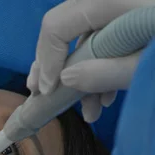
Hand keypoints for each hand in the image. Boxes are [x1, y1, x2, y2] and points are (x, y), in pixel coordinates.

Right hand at [27, 0, 148, 122]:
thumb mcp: (149, 64)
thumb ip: (109, 72)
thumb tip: (66, 80)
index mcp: (107, 2)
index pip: (56, 26)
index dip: (46, 61)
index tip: (47, 92)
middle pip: (62, 28)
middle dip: (55, 68)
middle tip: (44, 95)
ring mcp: (116, 5)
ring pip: (83, 37)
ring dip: (81, 74)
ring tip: (90, 110)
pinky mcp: (127, 14)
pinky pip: (103, 36)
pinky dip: (100, 64)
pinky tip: (108, 94)